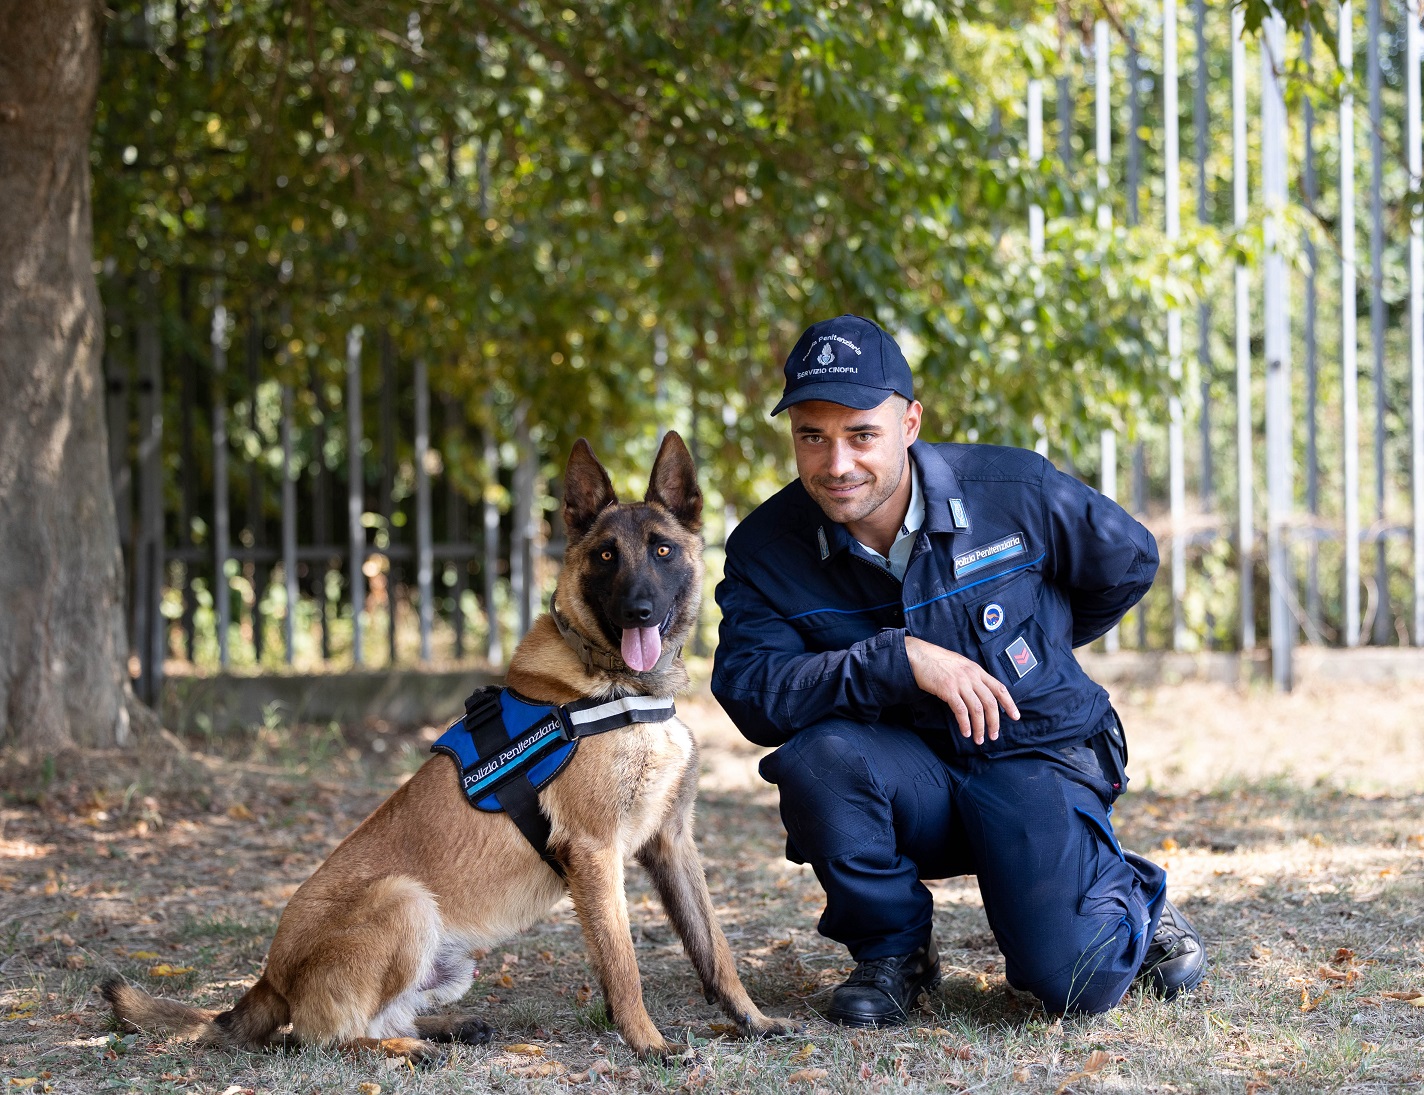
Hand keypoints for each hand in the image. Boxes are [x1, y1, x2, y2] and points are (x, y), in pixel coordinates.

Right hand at [904, 636, 1019, 744]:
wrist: (918, 656)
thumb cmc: (937, 661)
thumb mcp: (961, 665)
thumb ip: (972, 677)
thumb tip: (980, 694)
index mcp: (977, 670)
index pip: (999, 688)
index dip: (1009, 704)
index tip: (1015, 716)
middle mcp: (972, 676)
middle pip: (990, 702)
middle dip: (994, 722)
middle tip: (993, 735)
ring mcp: (960, 683)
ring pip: (977, 709)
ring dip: (980, 727)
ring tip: (979, 739)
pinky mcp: (948, 690)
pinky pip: (961, 711)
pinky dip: (965, 724)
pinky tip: (966, 732)